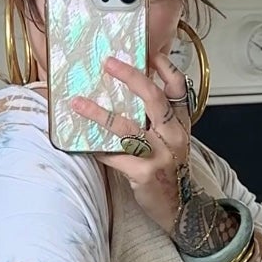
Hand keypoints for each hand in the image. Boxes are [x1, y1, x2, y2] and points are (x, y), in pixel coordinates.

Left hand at [67, 52, 192, 233]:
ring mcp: (160, 155)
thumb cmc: (171, 171)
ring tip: (78, 102)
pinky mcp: (145, 174)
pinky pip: (114, 156)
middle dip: (130, 77)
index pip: (178, 89)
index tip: (148, 52)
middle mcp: (174, 136)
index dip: (165, 68)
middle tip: (108, 63)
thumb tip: (125, 95)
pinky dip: (96, 148)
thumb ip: (157, 120)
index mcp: (180, 125)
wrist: (182, 209)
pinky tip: (80, 141)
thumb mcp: (172, 142)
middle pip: (153, 98)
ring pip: (127, 127)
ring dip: (99, 113)